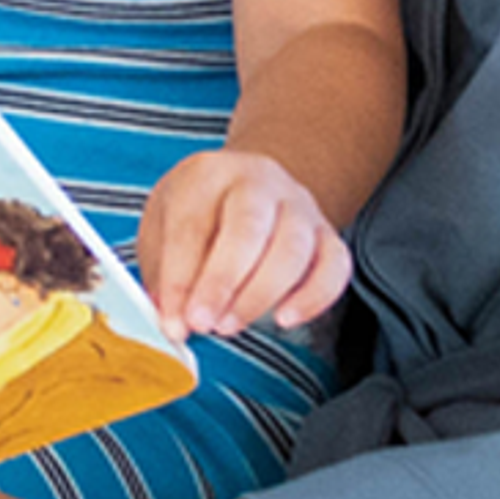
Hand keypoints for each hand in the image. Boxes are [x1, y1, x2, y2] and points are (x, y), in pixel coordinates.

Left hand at [135, 148, 352, 335]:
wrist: (246, 187)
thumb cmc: (199, 214)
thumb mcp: (164, 230)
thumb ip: (165, 274)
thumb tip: (173, 321)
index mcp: (209, 173)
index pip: (192, 225)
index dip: (180, 280)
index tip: (174, 321)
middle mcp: (259, 181)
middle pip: (248, 226)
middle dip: (223, 282)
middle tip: (203, 323)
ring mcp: (298, 204)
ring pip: (293, 247)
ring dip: (260, 295)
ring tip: (230, 325)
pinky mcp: (327, 233)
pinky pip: (334, 265)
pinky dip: (314, 297)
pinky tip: (285, 318)